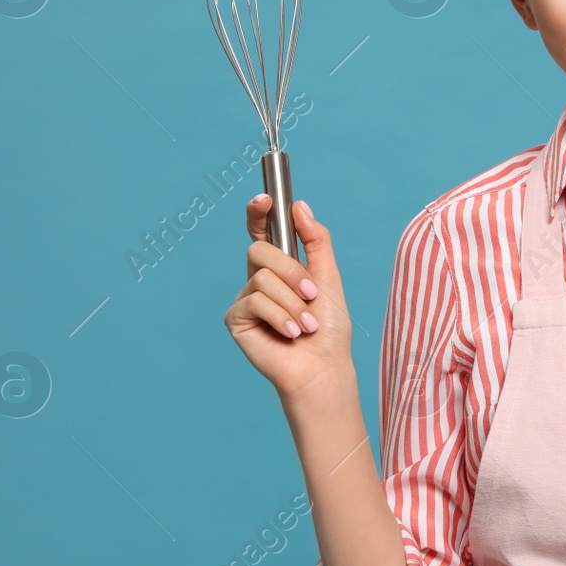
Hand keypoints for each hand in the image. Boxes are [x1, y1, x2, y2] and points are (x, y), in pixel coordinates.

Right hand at [223, 195, 354, 400]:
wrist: (323, 366)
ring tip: (305, 324)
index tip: (263, 199)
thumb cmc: (328, 327)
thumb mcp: (328, 276)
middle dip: (292, 271)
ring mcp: (246, 299)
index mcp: (280, 265)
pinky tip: (291, 334)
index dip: (258, 212)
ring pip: (261, 278)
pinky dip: (280, 318)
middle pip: (259, 250)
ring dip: (292, 303)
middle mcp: (259, 278)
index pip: (262, 231)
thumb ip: (315, 239)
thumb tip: (299, 205)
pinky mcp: (236, 319)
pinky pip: (255, 302)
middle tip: (311, 295)